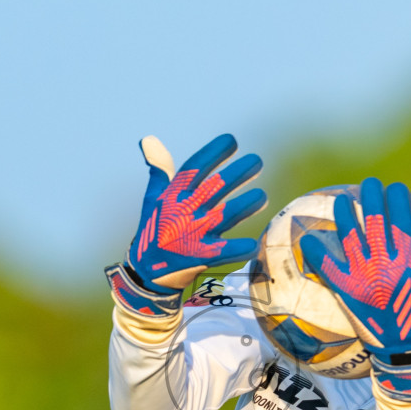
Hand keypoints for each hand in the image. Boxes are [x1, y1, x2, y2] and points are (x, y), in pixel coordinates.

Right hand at [107, 135, 265, 318]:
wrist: (148, 271)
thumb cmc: (156, 227)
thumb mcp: (153, 197)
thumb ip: (159, 168)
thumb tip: (148, 138)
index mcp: (173, 196)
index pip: (195, 168)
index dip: (213, 152)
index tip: (231, 140)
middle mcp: (185, 212)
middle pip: (217, 187)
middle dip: (239, 172)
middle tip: (257, 162)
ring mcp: (195, 235)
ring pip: (228, 215)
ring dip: (248, 204)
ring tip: (262, 196)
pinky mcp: (204, 257)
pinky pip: (229, 251)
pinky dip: (242, 248)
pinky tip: (255, 243)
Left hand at [301, 177, 410, 401]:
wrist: (404, 344)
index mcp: (408, 258)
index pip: (402, 218)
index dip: (397, 198)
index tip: (394, 187)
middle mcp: (383, 263)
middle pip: (375, 220)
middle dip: (372, 196)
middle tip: (369, 182)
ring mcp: (362, 275)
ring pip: (351, 236)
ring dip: (345, 214)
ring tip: (342, 199)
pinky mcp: (346, 289)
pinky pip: (327, 268)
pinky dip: (317, 253)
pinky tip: (308, 238)